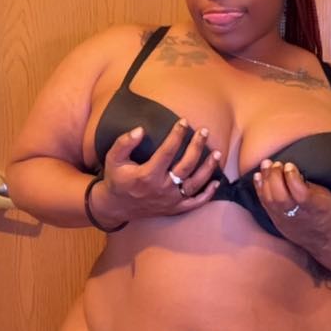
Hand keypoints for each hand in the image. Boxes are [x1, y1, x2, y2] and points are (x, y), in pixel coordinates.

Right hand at [93, 119, 221, 225]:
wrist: (116, 207)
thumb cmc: (116, 179)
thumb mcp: (113, 159)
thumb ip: (124, 143)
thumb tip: (140, 130)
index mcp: (147, 175)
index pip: (168, 151)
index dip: (177, 135)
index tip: (184, 121)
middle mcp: (162, 188)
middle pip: (186, 165)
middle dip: (197, 146)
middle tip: (204, 132)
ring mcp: (170, 200)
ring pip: (195, 183)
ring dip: (208, 168)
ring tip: (217, 153)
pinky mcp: (174, 209)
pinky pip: (195, 203)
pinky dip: (208, 194)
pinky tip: (216, 182)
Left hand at [253, 160, 330, 248]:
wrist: (324, 239)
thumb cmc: (327, 213)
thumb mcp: (328, 198)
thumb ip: (311, 186)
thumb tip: (294, 172)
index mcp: (316, 208)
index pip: (300, 194)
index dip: (292, 178)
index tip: (290, 166)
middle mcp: (298, 215)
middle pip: (280, 197)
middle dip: (275, 176)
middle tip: (275, 163)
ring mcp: (284, 219)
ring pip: (270, 200)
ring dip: (266, 180)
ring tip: (265, 164)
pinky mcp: (276, 220)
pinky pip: (264, 204)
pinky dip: (259, 189)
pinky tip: (258, 176)